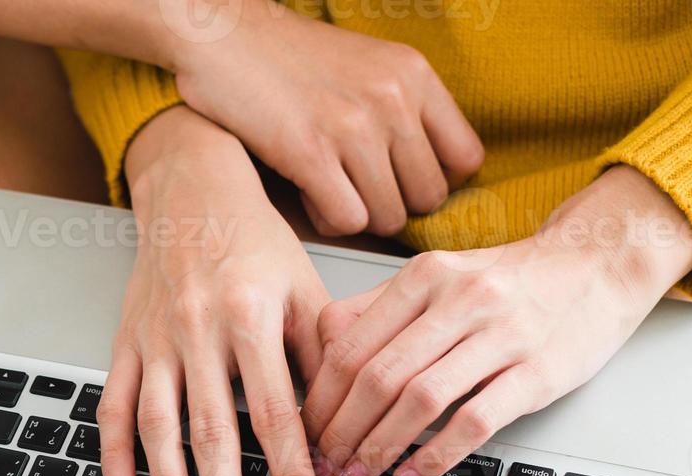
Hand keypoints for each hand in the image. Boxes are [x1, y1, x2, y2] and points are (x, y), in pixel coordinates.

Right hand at [99, 106, 327, 475]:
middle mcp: (198, 331)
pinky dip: (114, 455)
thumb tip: (339, 432)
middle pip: (212, 433)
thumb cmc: (256, 243)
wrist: (193, 191)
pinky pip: (113, 406)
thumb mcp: (304, 290)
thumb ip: (321, 358)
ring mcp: (155, 340)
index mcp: (250, 318)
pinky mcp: (124, 343)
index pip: (276, 415)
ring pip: (157, 427)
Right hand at [167, 0, 482, 237]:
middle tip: (358, 190)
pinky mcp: (310, 153)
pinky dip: (327, 220)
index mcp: (414, 76)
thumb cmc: (290, 58)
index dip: (435, 181)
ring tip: (328, 189)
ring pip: (388, 215)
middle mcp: (393, 100)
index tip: (402, 181)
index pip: (466, 159)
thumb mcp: (368, 64)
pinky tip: (308, 195)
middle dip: (393, 204)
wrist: (225, 38)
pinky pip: (346, 220)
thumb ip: (404, 106)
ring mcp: (353, 128)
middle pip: (428, 197)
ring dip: (358, 215)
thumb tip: (425, 169)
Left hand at [302, 166, 691, 475]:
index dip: (319, 398)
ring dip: (378, 448)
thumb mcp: (437, 279)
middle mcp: (459, 299)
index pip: (348, 344)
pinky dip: (433, 457)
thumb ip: (377, 313)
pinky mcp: (538, 372)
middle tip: (323, 465)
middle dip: (339, 431)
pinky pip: (473, 422)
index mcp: (423, 276)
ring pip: (418, 400)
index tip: (304, 432)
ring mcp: (502, 335)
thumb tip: (316, 363)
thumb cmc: (507, 283)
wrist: (598, 265)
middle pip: (376, 376)